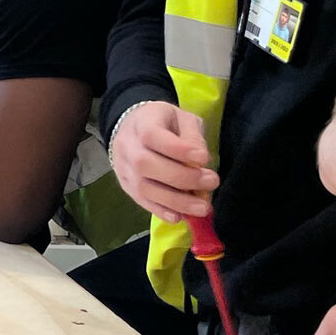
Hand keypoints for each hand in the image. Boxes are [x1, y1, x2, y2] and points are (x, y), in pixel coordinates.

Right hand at [110, 101, 217, 221]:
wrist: (133, 128)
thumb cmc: (164, 122)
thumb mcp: (182, 118)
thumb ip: (192, 135)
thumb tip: (201, 159)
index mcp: (141, 123)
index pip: (152, 135)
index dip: (178, 149)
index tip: (204, 158)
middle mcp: (127, 146)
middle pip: (145, 164)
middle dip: (182, 177)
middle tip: (211, 182)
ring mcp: (124, 168)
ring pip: (143, 187)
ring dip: (175, 201)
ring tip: (202, 207)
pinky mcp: (126, 186)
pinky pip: (140, 201)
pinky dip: (161, 211)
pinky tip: (180, 216)